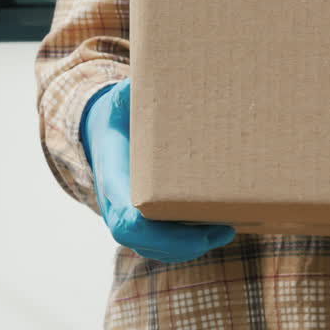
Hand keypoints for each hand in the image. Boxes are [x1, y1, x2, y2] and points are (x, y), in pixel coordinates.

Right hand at [81, 79, 235, 262]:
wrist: (102, 135)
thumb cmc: (117, 117)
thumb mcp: (120, 102)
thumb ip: (129, 94)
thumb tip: (143, 80)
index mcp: (112, 182)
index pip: (124, 219)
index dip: (147, 228)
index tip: (177, 221)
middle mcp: (117, 207)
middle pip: (145, 243)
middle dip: (184, 243)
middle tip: (224, 228)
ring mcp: (129, 220)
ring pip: (156, 249)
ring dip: (192, 246)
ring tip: (228, 229)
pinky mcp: (143, 224)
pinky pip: (163, 246)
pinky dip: (190, 243)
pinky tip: (218, 229)